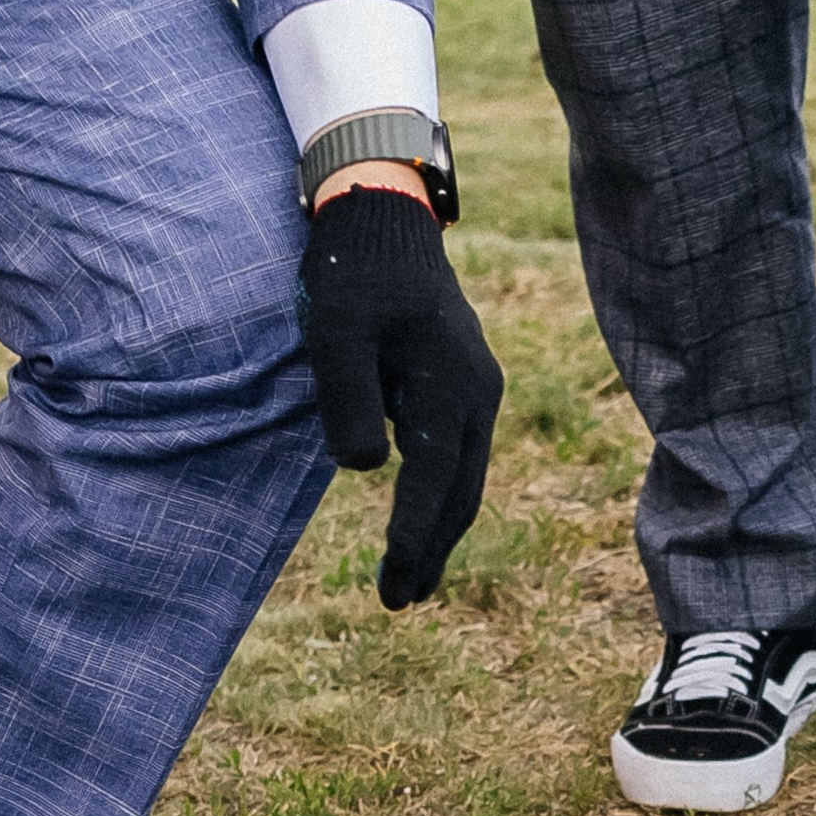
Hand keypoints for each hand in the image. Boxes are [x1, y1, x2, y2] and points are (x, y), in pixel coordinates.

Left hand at [299, 181, 503, 606]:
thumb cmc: (355, 271)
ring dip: (439, 531)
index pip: (434, 479)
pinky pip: (458, 456)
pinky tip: (421, 520)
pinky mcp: (463, 383)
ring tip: (411, 580)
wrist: (384, 215)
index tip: (393, 578)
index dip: (413, 533)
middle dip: (431, 550)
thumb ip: (347, 399)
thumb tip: (365, 470)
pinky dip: (441, 498)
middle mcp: (477, 393)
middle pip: (461, 492)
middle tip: (399, 601)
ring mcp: (476, 388)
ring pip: (464, 479)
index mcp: (451, 384)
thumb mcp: (337, 332)